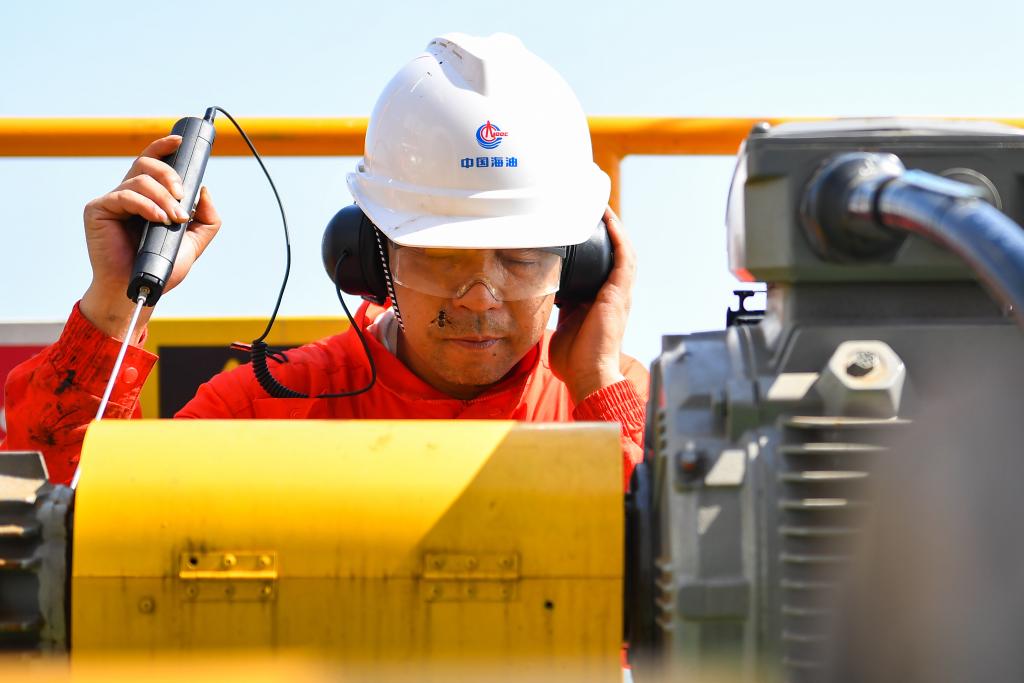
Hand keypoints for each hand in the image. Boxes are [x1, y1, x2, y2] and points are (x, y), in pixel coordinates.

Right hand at [80, 135, 220, 341]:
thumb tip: (204, 190)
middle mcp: (128, 194)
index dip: (164, 147)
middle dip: (170, 176)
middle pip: (147, 164)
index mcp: (147, 197)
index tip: (180, 141)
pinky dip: (146, 205)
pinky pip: (125, 195)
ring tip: (173, 219)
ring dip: (163, 197)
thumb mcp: (192, 241)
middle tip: (182, 198)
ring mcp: (111, 201)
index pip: (152, 162)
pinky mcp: (98, 210)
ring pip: (140, 179)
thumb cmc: (160, 266)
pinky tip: (158, 218)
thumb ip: (206, 218)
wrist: (139, 288)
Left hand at [549, 206, 636, 402]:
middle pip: (613, 255)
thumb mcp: (561, 325)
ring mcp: (619, 293)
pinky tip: (609, 219)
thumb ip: (556, 310)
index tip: (577, 229)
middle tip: (590, 209)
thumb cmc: (574, 359)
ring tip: (600, 206)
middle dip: (605, 232)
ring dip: (613, 228)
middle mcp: (613, 295)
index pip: (597, 267)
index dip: (591, 248)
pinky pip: (624, 258)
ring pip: (622, 251)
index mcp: (599, 302)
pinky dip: (618, 237)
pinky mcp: (619, 293)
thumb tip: (538, 298)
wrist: (589, 375)